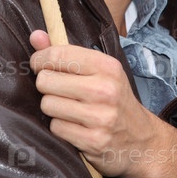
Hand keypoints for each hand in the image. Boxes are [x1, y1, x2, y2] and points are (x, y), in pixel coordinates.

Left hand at [29, 30, 176, 177]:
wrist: (141, 140)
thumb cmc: (114, 99)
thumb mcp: (98, 71)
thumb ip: (64, 52)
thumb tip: (35, 36)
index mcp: (107, 66)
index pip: (58, 55)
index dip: (40, 59)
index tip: (39, 64)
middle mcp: (105, 89)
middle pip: (46, 81)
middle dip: (46, 86)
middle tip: (59, 90)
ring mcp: (100, 117)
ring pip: (48, 105)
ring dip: (53, 108)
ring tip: (69, 109)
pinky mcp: (93, 141)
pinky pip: (56, 128)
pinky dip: (60, 127)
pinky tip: (75, 126)